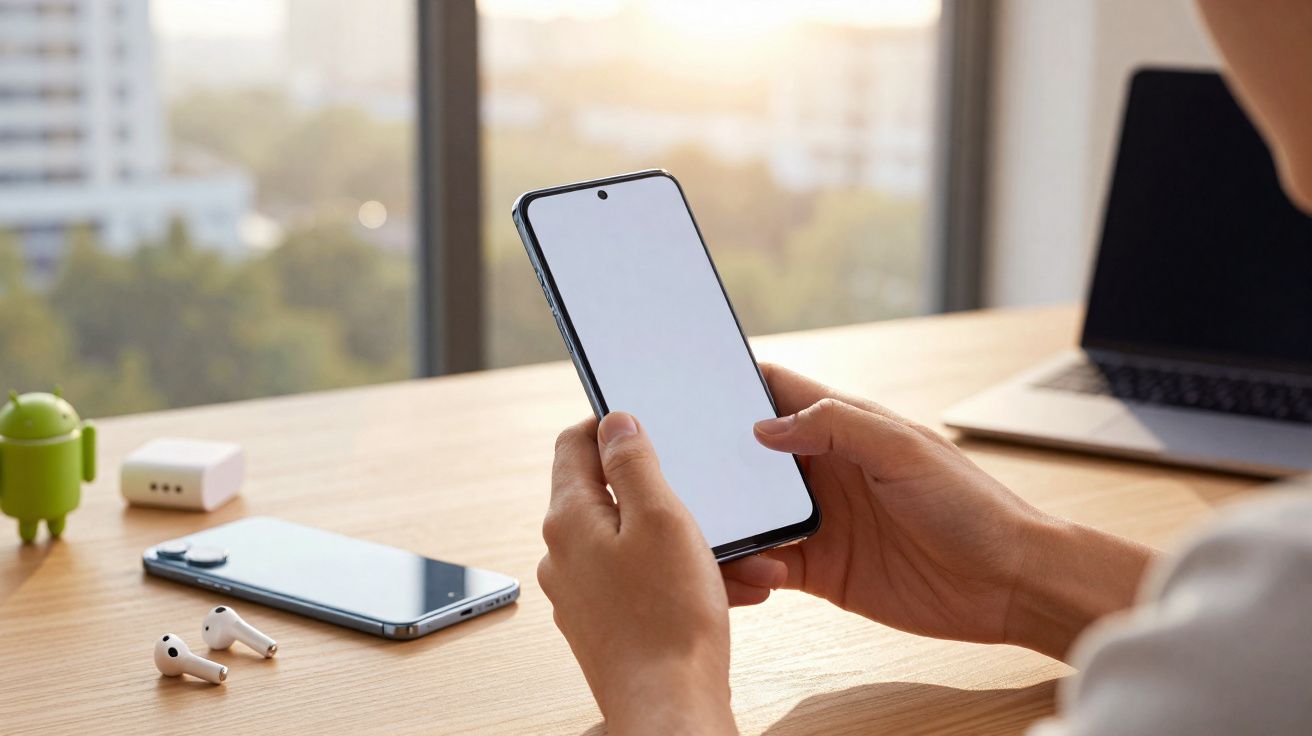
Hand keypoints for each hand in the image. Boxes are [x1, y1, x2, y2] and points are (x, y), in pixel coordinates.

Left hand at [538, 412, 736, 734]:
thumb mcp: (661, 518)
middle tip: (712, 500)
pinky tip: (731, 589)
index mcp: (569, 519)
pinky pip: (645, 582)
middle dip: (669, 495)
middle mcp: (564, 555)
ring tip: (743, 558)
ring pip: (638, 545)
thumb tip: (614, 423)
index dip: (610, 425)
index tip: (646, 421)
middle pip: (611, 497)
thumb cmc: (669, 618)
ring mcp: (582, 593)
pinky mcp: (606, 625)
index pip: (573, 445)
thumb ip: (633, 463)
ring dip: (689, 542)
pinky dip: (684, 577)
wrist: (671, 708)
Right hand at [723, 365, 1156, 660]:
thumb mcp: (905, 450)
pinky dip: (750, 568)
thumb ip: (836, 426)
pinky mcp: (821, 572)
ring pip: (751, 513)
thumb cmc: (972, 506)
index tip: (689, 384)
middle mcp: (824, 471)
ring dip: (729, 519)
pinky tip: (754, 573)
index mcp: (844, 429)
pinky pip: (767, 564)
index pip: (777, 392)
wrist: (1008, 585)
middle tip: (677, 469)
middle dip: (713, 459)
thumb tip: (766, 428)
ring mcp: (820, 522)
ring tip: (710, 528)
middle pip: (749, 456)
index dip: (735, 384)